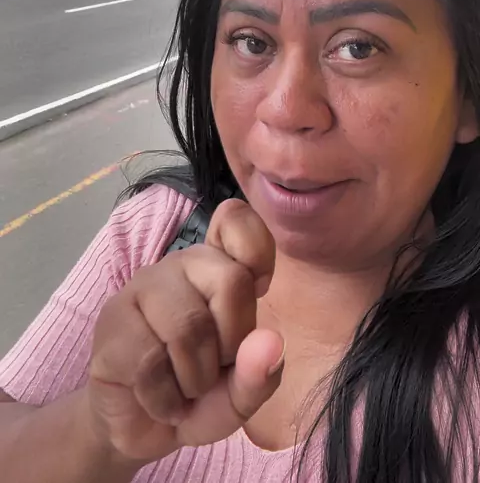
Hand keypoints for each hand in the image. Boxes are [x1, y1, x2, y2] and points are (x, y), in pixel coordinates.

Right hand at [84, 199, 283, 463]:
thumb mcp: (239, 396)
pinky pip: (149, 361)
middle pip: (232, 281)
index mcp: (219, 267)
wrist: (138, 430)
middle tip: (214, 370)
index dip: (257, 251)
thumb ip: (260, 373)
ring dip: (195, 379)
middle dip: (231, 344)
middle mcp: (181, 264)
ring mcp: (142, 286)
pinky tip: (159, 400)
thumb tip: (270, 342)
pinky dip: (164, 399)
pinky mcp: (111, 320)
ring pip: (188, 325)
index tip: (260, 290)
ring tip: (184, 389)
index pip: (237, 222)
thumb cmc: (197, 398)